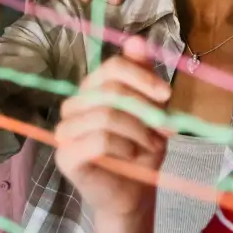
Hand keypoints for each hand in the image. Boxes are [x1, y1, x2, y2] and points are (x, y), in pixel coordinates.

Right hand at [55, 36, 170, 218]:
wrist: (135, 193)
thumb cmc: (140, 150)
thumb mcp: (151, 110)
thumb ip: (142, 76)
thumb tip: (136, 39)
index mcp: (92, 89)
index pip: (112, 67)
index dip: (142, 77)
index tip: (167, 96)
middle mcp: (74, 105)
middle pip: (110, 89)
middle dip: (144, 109)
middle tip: (162, 130)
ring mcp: (65, 131)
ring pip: (106, 115)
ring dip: (138, 132)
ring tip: (150, 146)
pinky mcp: (65, 156)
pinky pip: (97, 140)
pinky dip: (124, 148)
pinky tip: (132, 157)